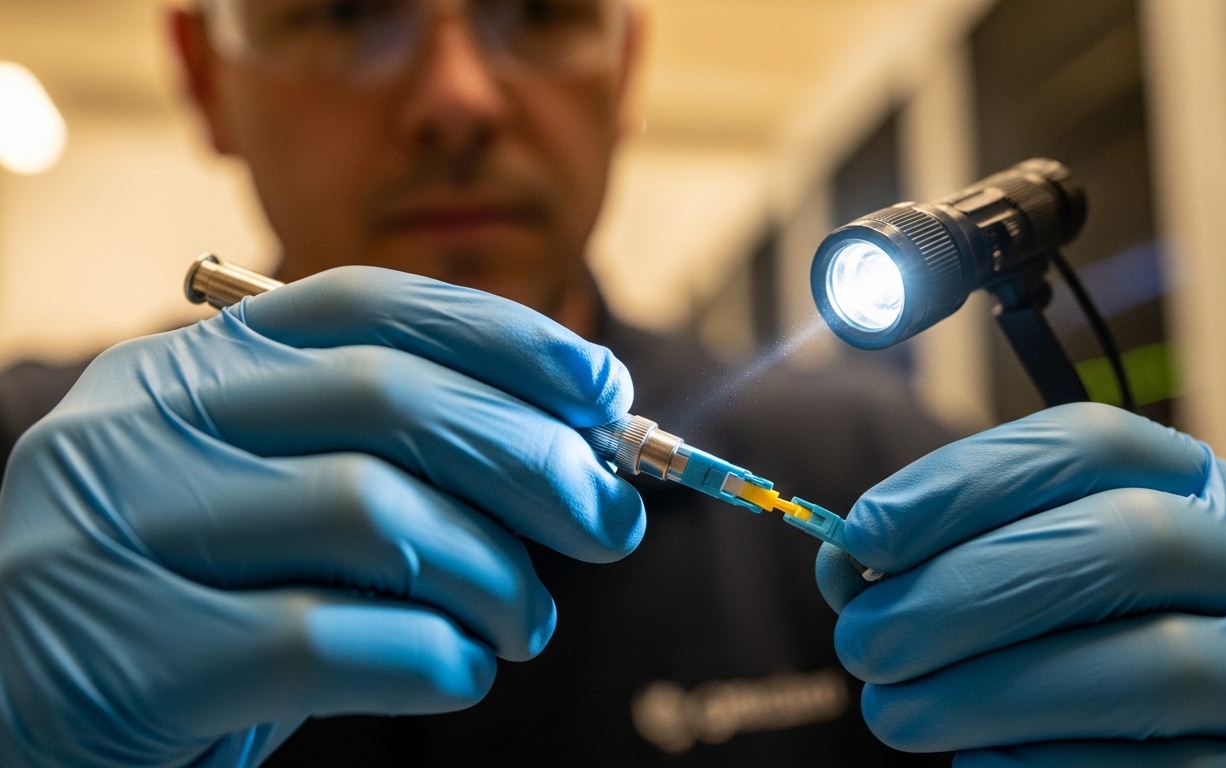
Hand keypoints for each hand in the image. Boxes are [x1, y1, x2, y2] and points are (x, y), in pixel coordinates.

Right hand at [0, 267, 644, 767]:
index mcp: (187, 366)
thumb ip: (388, 459)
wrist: (30, 728)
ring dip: (492, 572)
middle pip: (388, 399)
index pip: (369, 308)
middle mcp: (142, 423)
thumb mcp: (278, 504)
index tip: (603, 394)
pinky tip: (457, 670)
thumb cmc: (191, 609)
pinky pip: (326, 640)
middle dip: (534, 458)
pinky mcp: (128, 654)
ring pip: (371, 513)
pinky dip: (430, 656)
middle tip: (610, 522)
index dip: (508, 339)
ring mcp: (120, 531)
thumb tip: (575, 444)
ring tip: (527, 621)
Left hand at [816, 403, 1225, 765]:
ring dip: (994, 691)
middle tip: (863, 642)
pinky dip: (1050, 764)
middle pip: (1124, 542)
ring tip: (895, 714)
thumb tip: (850, 565)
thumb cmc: (1126, 658)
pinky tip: (983, 763)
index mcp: (1214, 494)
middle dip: (969, 590)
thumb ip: (975, 562)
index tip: (864, 530)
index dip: (967, 477)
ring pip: (1151, 666)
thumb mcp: (1067, 586)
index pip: (1091, 443)